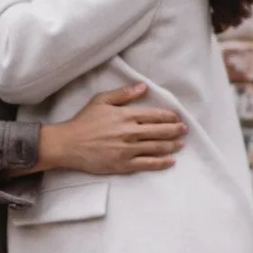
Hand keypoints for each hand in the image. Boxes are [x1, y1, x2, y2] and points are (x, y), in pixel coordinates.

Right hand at [35, 83, 186, 175]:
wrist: (68, 145)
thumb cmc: (83, 122)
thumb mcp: (101, 100)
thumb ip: (123, 94)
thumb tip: (143, 87)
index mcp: (126, 115)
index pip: (154, 115)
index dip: (169, 117)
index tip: (177, 118)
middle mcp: (130, 132)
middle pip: (160, 131)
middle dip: (175, 130)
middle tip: (184, 130)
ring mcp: (127, 150)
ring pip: (156, 148)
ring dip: (172, 146)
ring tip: (181, 144)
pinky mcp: (123, 165)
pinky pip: (148, 164)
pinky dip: (162, 163)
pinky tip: (171, 161)